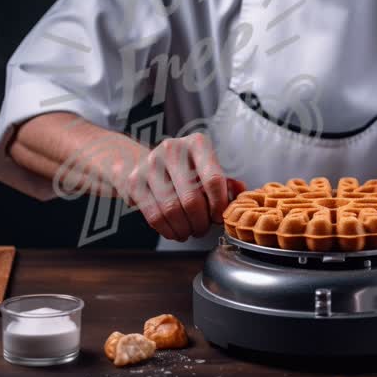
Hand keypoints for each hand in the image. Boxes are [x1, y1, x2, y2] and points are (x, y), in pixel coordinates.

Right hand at [115, 133, 245, 241]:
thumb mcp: (206, 168)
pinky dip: (168, 230)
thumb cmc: (182, 169)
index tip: (219, 217)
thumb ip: (227, 182)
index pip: (214, 180)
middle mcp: (172, 149)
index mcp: (196, 144)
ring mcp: (150, 164)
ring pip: (172, 210)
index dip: (219, 206)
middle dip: (201, 222)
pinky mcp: (134, 182)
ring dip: (185, 229)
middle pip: (192, 199)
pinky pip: (154, 216)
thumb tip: (242, 195)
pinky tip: (175, 232)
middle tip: (204, 229)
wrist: (138, 162)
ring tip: (190, 232)